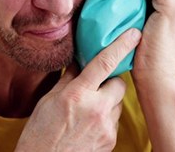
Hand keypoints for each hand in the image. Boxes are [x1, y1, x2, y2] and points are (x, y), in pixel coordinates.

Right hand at [15, 29, 141, 151]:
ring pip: (117, 103)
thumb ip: (68, 78)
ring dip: (107, 101)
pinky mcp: (111, 142)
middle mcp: (96, 109)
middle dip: (111, 81)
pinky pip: (114, 121)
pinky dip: (105, 118)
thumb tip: (79, 61)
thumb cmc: (40, 133)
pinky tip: (89, 124)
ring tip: (87, 109)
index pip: (104, 63)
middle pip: (119, 84)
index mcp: (78, 94)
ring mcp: (106, 128)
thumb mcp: (49, 100)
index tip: (133, 33)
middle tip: (95, 85)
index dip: (121, 45)